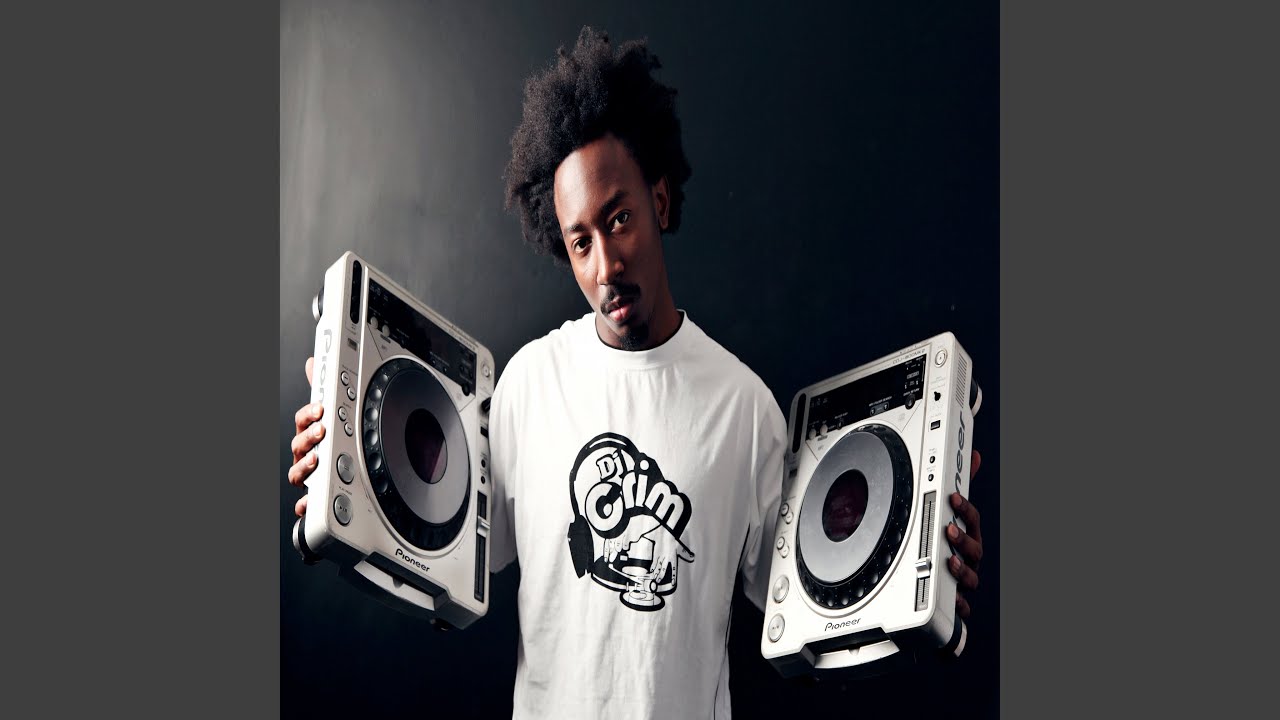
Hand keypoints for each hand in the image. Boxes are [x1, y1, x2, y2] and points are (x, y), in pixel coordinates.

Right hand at [287, 356, 323, 517]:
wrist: (343, 479)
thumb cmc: (330, 446)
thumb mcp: (330, 417)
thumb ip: (321, 388)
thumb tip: (313, 363)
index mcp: (310, 435)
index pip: (304, 421)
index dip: (309, 414)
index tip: (319, 408)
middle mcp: (306, 455)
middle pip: (298, 445)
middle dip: (308, 437)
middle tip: (321, 430)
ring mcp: (308, 476)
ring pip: (297, 472)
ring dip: (304, 466)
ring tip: (315, 461)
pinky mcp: (312, 497)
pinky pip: (306, 504)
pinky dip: (306, 505)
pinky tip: (308, 503)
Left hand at [945, 449, 982, 618]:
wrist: (940, 597)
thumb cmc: (948, 553)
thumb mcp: (952, 518)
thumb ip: (961, 490)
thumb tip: (974, 456)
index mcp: (968, 539)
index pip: (972, 521)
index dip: (965, 510)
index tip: (953, 498)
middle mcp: (969, 561)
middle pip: (974, 550)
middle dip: (964, 539)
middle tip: (949, 529)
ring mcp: (963, 583)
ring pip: (970, 578)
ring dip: (960, 570)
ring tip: (948, 562)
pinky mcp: (956, 606)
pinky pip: (960, 609)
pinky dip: (957, 605)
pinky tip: (951, 600)